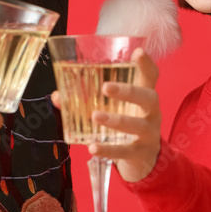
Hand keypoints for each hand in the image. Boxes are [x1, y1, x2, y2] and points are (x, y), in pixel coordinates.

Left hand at [89, 49, 161, 182]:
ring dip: (116, 120)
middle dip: (128, 91)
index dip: (146, 63)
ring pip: (137, 125)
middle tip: (106, 87)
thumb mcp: (113, 109)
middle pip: (148, 97)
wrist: (143, 159)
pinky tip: (93, 147)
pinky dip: (108, 149)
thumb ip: (86, 100)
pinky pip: (125, 151)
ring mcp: (149, 133)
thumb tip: (58, 95)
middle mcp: (151, 112)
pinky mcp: (142, 153)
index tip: (137, 52)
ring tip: (95, 116)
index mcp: (144, 95)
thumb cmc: (125, 122)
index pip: (151, 76)